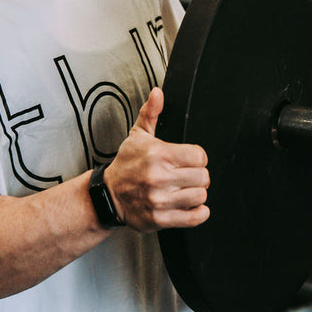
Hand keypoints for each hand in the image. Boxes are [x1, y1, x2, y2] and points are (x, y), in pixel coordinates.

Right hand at [103, 87, 209, 231]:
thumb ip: (150, 112)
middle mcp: (159, 178)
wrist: (109, 195)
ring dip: (196, 193)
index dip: (198, 158)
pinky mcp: (161, 219)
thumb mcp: (137, 135)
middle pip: (203, 177)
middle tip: (187, 175)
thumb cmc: (126, 164)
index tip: (189, 160)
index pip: (199, 156)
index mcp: (158, 154)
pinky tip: (190, 205)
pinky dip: (198, 212)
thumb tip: (158, 93)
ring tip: (184, 189)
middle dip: (198, 176)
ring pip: (201, 196)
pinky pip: (195, 217)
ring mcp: (160, 200)